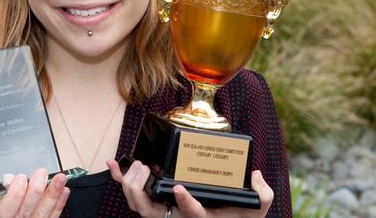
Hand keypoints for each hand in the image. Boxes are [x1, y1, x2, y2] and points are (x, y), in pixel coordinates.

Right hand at [0, 169, 69, 217]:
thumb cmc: (5, 214)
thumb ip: (1, 194)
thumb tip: (9, 178)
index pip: (6, 209)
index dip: (15, 193)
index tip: (21, 178)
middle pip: (27, 209)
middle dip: (36, 189)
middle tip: (41, 173)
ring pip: (44, 212)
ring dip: (53, 193)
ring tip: (60, 178)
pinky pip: (54, 216)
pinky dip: (59, 203)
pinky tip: (64, 191)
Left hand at [107, 159, 272, 217]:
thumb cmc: (237, 215)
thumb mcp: (256, 209)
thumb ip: (261, 195)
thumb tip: (255, 174)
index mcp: (201, 217)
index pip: (191, 215)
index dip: (184, 203)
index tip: (178, 188)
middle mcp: (177, 216)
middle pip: (149, 211)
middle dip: (140, 191)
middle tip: (145, 169)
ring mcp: (164, 209)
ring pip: (137, 204)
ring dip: (130, 183)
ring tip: (137, 164)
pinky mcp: (156, 199)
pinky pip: (132, 191)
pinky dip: (120, 178)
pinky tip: (114, 163)